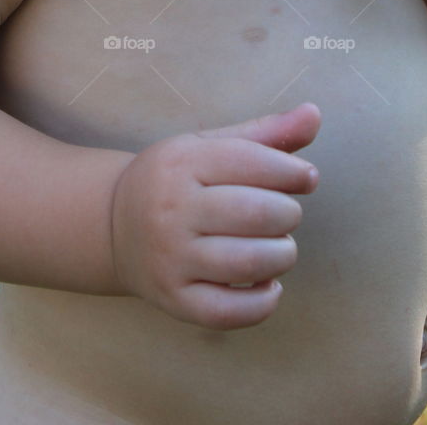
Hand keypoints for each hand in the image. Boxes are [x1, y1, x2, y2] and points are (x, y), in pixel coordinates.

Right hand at [109, 102, 320, 329]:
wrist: (112, 225)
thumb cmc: (177, 180)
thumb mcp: (211, 146)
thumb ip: (266, 133)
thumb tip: (315, 114)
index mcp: (182, 163)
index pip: (251, 162)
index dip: (292, 171)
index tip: (306, 178)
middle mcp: (172, 210)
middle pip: (256, 213)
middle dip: (288, 213)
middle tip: (286, 213)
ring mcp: (170, 258)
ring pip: (249, 263)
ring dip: (283, 255)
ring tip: (280, 246)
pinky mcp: (174, 300)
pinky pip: (230, 312)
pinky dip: (263, 302)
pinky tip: (267, 284)